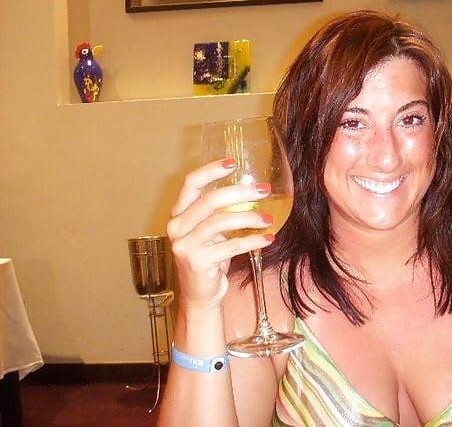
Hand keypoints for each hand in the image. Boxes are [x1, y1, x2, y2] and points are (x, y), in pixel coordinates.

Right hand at [167, 159, 274, 309]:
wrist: (200, 295)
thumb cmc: (209, 257)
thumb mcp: (211, 232)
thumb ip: (220, 212)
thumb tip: (254, 190)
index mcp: (179, 214)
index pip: (190, 183)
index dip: (211, 170)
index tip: (233, 163)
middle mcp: (177, 227)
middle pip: (209, 200)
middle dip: (240, 193)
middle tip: (264, 190)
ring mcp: (184, 246)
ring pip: (219, 222)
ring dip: (249, 218)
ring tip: (268, 219)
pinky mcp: (197, 263)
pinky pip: (230, 246)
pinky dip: (252, 241)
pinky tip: (268, 238)